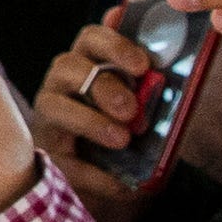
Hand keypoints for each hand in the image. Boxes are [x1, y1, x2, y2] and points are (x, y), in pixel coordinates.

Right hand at [31, 5, 161, 221]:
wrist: (113, 176)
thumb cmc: (130, 129)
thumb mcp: (146, 106)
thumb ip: (153, 86)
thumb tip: (173, 74)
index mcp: (88, 63)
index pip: (91, 37)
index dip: (114, 46)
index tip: (142, 66)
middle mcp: (60, 84)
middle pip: (68, 65)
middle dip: (103, 86)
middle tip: (131, 109)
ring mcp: (49, 118)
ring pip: (56, 106)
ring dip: (91, 122)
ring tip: (121, 140)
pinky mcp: (48, 156)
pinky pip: (67, 161)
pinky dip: (96, 174)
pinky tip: (120, 184)